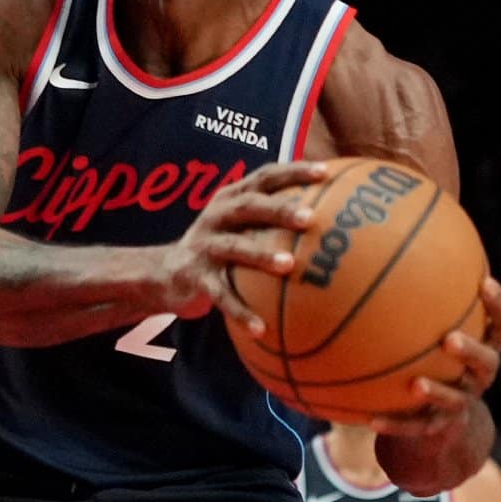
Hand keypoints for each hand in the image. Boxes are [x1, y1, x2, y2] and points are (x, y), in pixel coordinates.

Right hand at [159, 160, 329, 333]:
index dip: (292, 172)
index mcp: (231, 198)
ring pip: (234, 247)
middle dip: (278, 209)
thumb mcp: (240, 225)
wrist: (166, 273)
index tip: (324, 172)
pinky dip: (241, 311)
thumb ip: (273, 218)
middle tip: (310, 218)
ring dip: (260, 254)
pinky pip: (221, 295)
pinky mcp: (196, 277)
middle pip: (248, 206)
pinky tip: (262, 329)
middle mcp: (216, 216)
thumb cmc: (220, 246)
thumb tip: (334, 217)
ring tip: (288, 265)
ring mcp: (204, 246)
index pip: (263, 177)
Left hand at [371, 276, 500, 438]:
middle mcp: (479, 373)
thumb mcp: (436, 317)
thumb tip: (413, 225)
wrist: (439, 413)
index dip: (500, 305)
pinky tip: (369, 420)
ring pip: (457, 399)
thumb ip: (429, 282)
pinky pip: (415, 427)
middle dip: (472, 350)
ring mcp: (461, 402)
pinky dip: (395, 424)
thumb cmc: (435, 348)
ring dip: (439, 392)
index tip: (484, 282)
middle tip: (449, 339)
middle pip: (488, 362)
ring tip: (416, 384)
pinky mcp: (435, 426)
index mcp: (486, 343)